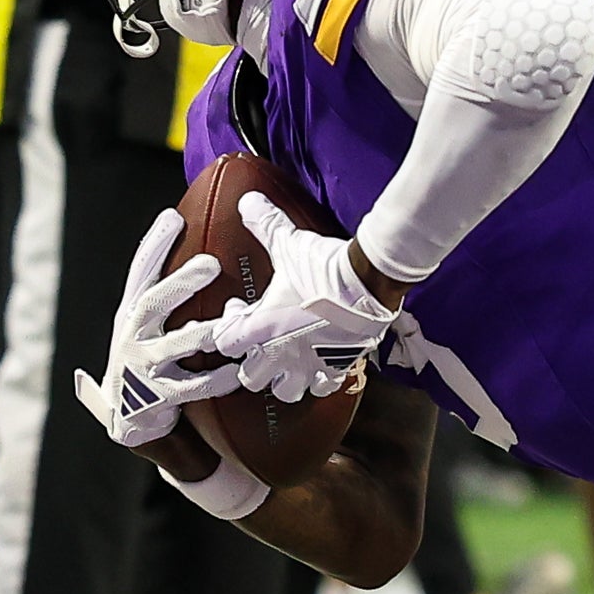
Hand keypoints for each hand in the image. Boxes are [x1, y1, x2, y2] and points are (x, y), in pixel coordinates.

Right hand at [73, 209, 238, 450]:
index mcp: (130, 313)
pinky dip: (215, 380)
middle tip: (211, 264)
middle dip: (180, 283)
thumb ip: (163, 293)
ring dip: (203, 333)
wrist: (128, 417)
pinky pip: (190, 387)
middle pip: (152, 303)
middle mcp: (131, 336)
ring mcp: (143, 367)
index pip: (140, 272)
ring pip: (174, 346)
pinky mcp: (157, 397)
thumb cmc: (146, 359)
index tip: (172, 217)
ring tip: (228, 324)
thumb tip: (189, 246)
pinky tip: (237, 372)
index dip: (154, 245)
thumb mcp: (145, 324)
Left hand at [207, 192, 399, 401]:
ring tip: (289, 365)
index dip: (228, 327)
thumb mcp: (289, 243)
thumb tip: (248, 201)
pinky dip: (321, 383)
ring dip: (284, 381)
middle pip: (250, 378)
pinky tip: (322, 369)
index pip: (225, 343)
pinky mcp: (337, 367)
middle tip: (261, 345)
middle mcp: (281, 354)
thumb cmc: (324, 267)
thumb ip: (265, 225)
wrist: (368, 283)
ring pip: (285, 392)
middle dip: (252, 364)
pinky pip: (324, 389)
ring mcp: (310, 365)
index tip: (242, 309)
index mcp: (261, 327)